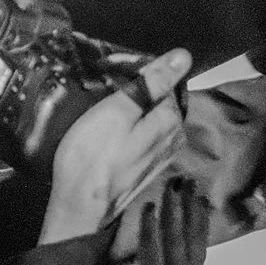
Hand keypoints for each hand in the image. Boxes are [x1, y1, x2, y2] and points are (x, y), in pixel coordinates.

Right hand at [40, 50, 194, 243]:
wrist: (79, 208)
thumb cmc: (93, 155)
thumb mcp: (119, 110)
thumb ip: (153, 83)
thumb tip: (185, 56)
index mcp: (172, 120)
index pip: (166, 81)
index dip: (140, 72)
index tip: (113, 72)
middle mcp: (175, 138)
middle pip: (161, 102)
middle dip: (138, 91)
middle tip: (105, 89)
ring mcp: (162, 156)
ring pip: (152, 120)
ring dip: (133, 110)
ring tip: (104, 107)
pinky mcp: (147, 168)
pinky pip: (144, 137)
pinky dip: (131, 128)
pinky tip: (111, 131)